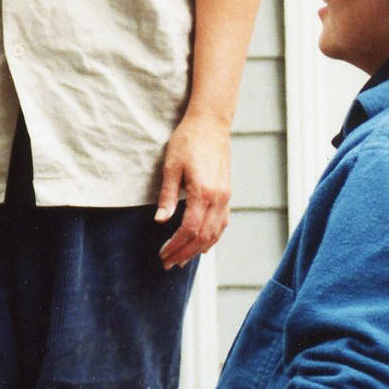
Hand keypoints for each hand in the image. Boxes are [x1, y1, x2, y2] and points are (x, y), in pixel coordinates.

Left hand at [155, 110, 231, 268]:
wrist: (211, 124)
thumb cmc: (187, 141)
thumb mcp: (171, 166)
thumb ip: (167, 195)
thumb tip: (160, 221)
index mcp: (203, 192)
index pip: (190, 229)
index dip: (176, 245)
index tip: (162, 254)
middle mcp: (218, 198)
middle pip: (203, 236)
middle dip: (185, 253)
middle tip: (168, 264)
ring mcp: (226, 196)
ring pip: (216, 232)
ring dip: (199, 249)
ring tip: (182, 260)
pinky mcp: (227, 193)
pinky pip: (222, 223)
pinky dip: (212, 238)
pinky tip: (203, 245)